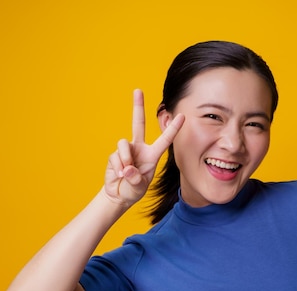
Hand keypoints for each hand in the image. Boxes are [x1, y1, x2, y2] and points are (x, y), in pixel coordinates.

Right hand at [104, 89, 183, 206]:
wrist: (118, 195)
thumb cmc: (133, 190)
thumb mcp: (139, 187)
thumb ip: (135, 179)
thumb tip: (127, 168)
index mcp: (152, 155)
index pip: (165, 139)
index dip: (173, 128)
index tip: (182, 116)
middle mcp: (139, 148)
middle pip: (138, 123)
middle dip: (138, 107)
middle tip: (137, 90)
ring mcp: (126, 150)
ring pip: (124, 143)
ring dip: (125, 159)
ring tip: (125, 173)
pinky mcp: (114, 155)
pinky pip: (116, 156)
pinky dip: (118, 167)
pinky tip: (119, 175)